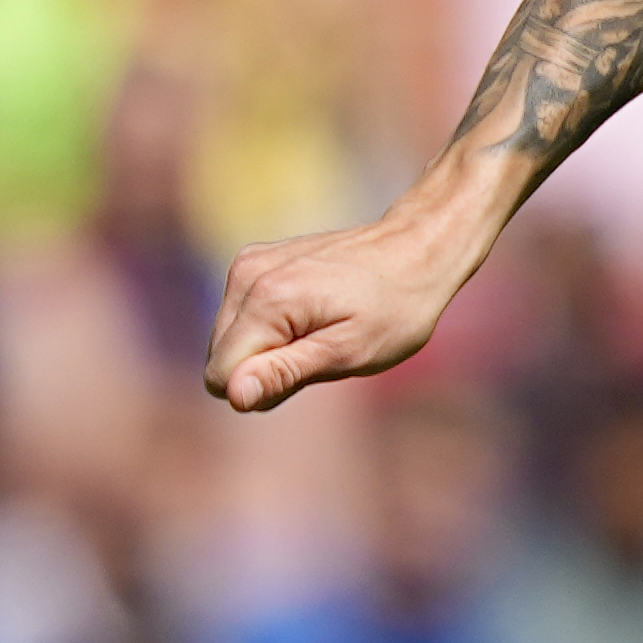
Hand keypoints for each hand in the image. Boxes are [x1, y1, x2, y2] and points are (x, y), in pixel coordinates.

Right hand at [206, 200, 483, 412]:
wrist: (420, 246)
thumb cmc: (396, 307)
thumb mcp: (349, 352)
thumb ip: (285, 373)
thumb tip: (233, 395)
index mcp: (266, 300)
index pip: (221, 378)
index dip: (264, 388)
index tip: (313, 368)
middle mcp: (246, 275)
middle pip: (222, 359)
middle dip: (266, 368)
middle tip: (325, 349)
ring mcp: (248, 263)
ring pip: (230, 340)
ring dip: (270, 348)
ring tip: (324, 329)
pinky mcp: (255, 260)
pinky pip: (242, 317)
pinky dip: (273, 326)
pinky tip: (315, 312)